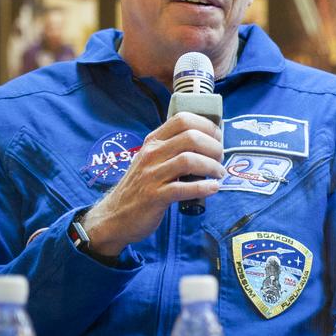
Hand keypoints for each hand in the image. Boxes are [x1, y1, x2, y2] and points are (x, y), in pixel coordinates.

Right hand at [82, 113, 223, 255]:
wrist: (115, 216)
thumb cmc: (141, 187)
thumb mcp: (152, 160)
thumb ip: (173, 149)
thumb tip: (208, 141)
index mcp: (153, 142)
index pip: (182, 119)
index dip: (207, 126)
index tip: (218, 138)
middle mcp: (151, 154)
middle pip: (191, 138)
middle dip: (214, 147)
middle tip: (220, 159)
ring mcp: (151, 175)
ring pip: (189, 160)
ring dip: (212, 166)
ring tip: (218, 174)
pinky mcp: (154, 196)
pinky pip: (183, 188)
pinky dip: (203, 188)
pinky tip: (213, 188)